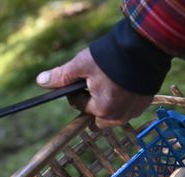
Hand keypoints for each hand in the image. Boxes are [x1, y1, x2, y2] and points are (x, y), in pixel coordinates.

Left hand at [36, 49, 152, 127]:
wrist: (144, 49)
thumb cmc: (110, 58)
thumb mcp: (82, 65)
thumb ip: (61, 76)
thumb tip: (40, 82)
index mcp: (101, 109)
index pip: (80, 107)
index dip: (77, 93)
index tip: (81, 79)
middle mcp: (118, 116)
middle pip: (97, 119)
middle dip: (93, 106)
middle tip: (95, 85)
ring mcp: (133, 112)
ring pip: (113, 116)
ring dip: (108, 105)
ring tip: (110, 84)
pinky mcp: (144, 105)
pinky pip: (128, 109)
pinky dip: (124, 101)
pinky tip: (124, 85)